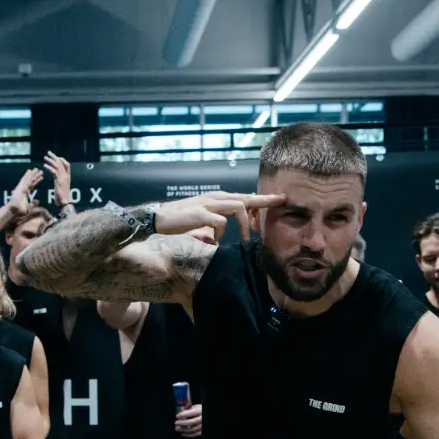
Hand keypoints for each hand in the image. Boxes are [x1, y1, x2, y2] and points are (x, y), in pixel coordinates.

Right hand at [9, 168, 44, 216]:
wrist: (14, 211)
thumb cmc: (20, 211)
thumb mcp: (29, 207)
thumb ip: (33, 204)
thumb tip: (38, 201)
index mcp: (25, 193)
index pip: (32, 185)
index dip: (36, 181)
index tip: (41, 177)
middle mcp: (23, 189)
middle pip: (30, 181)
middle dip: (35, 176)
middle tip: (40, 171)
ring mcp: (21, 188)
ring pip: (28, 179)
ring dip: (33, 174)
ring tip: (37, 169)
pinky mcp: (19, 187)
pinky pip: (24, 180)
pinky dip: (27, 175)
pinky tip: (30, 171)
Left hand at [44, 152, 72, 207]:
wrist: (64, 204)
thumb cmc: (62, 198)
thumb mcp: (61, 187)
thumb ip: (59, 181)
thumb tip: (57, 178)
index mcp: (68, 177)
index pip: (67, 165)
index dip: (62, 160)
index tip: (57, 157)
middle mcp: (66, 176)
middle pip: (61, 163)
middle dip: (55, 157)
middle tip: (49, 153)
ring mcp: (63, 178)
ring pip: (57, 166)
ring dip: (51, 161)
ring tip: (45, 157)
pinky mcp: (59, 181)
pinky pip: (54, 172)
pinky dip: (49, 168)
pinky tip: (44, 166)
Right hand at [154, 192, 285, 242]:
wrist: (156, 219)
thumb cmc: (178, 222)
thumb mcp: (200, 221)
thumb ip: (212, 225)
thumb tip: (219, 238)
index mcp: (216, 198)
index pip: (243, 196)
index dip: (259, 200)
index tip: (276, 201)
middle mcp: (214, 197)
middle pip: (246, 196)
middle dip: (265, 200)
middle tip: (282, 200)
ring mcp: (207, 203)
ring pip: (238, 206)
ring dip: (245, 224)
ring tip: (247, 240)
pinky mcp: (200, 213)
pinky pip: (221, 222)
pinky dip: (222, 233)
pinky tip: (215, 242)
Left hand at [174, 403, 202, 437]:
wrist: (206, 416)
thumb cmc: (200, 411)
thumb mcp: (195, 407)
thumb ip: (188, 409)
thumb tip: (180, 413)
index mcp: (200, 411)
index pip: (191, 413)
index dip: (183, 415)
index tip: (177, 416)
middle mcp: (202, 419)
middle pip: (191, 422)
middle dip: (182, 423)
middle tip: (176, 423)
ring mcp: (203, 426)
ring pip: (192, 430)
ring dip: (183, 430)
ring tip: (177, 428)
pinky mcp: (202, 431)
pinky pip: (194, 434)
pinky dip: (187, 435)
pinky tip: (182, 433)